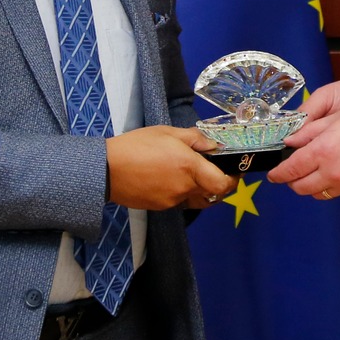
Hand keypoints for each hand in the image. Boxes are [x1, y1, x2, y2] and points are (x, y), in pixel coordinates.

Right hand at [106, 125, 233, 209]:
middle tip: (217, 170)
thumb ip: (195, 138)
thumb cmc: (136, 145)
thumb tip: (215, 145)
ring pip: (197, 199)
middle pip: (214, 194)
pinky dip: (183, 192)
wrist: (106, 169)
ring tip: (192, 173)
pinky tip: (171, 178)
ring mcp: (172, 200)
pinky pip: (180, 201)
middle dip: (220, 184)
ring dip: (201, 189)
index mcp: (189, 167)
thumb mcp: (168, 133)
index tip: (234, 171)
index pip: (223, 184)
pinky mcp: (160, 207)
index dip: (233, 180)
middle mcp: (184, 188)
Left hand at [266, 93, 339, 198]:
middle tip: (290, 172)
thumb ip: (310, 131)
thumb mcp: (337, 117)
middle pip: (301, 188)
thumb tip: (291, 141)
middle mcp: (333, 172)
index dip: (278, 173)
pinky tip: (334, 172)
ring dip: (310, 186)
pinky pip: (337, 192)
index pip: (291, 169)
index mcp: (324, 151)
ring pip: (318, 194)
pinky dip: (330, 186)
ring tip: (312, 172)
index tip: (274, 173)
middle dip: (292, 181)